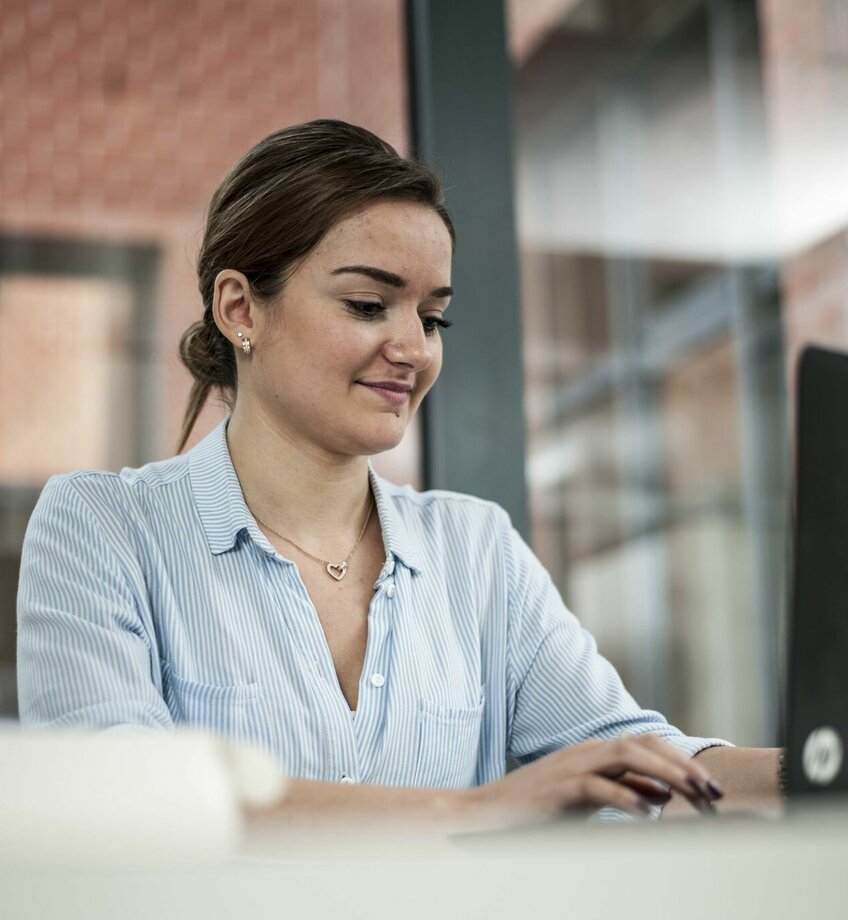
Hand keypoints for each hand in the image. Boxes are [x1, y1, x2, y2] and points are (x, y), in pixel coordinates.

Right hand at [470, 734, 722, 825]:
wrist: (490, 812)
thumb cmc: (540, 807)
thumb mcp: (590, 798)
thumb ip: (624, 790)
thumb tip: (662, 794)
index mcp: (597, 751)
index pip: (649, 744)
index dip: (682, 761)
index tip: (710, 787)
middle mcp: (588, 751)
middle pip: (645, 744)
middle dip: (683, 766)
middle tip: (713, 792)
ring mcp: (574, 766)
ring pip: (628, 756)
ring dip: (665, 774)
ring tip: (692, 795)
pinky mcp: (561, 788)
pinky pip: (600, 786)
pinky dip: (628, 797)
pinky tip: (648, 814)